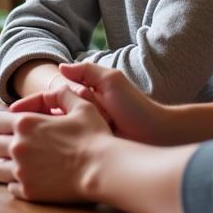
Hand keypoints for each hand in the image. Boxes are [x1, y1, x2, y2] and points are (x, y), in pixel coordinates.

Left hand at [0, 86, 112, 202]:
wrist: (103, 170)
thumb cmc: (94, 137)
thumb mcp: (81, 105)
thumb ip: (62, 94)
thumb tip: (53, 90)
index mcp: (26, 123)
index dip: (3, 123)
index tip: (12, 127)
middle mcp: (19, 146)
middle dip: (2, 143)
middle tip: (17, 145)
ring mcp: (22, 171)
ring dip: (8, 164)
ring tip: (24, 163)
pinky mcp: (29, 191)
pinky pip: (11, 187)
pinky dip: (18, 183)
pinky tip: (32, 178)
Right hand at [48, 63, 172, 144]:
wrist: (151, 135)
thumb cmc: (134, 105)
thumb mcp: (111, 80)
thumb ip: (86, 70)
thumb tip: (61, 67)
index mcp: (87, 92)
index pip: (63, 88)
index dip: (77, 91)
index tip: (95, 96)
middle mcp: (82, 109)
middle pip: (65, 104)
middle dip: (86, 104)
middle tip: (109, 111)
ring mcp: (84, 128)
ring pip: (70, 120)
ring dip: (89, 119)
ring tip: (109, 122)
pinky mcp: (87, 145)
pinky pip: (75, 137)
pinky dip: (86, 134)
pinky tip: (104, 133)